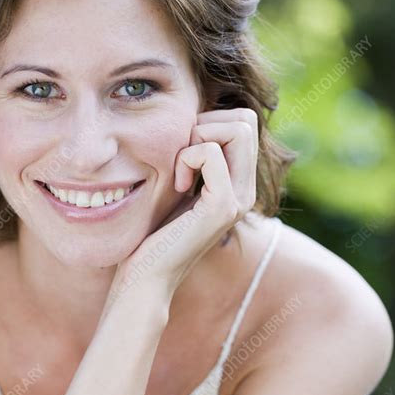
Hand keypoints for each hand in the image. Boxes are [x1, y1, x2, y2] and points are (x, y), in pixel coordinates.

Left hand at [109, 107, 258, 302]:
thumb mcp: (178, 186)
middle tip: (181, 157)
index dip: (210, 122)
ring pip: (237, 128)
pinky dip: (186, 158)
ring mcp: (238, 199)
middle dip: (206, 123)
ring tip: (180, 172)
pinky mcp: (221, 206)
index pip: (244, 122)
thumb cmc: (153, 232)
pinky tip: (178, 186)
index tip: (183, 154)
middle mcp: (246, 191)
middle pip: (245, 120)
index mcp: (239, 184)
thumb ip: (194, 159)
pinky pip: (209, 152)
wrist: (148, 274)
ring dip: (197, 138)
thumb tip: (194, 121)